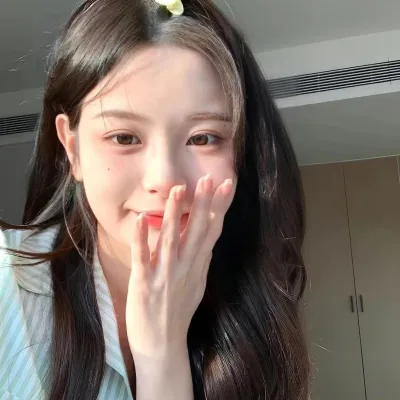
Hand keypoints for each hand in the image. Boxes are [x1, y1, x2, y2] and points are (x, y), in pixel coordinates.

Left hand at [126, 174, 233, 358]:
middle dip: (203, 203)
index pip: (212, 230)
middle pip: (197, 231)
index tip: (226, 184)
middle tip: (208, 179)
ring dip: (175, 214)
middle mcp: (185, 268)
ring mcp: (165, 275)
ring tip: (180, 189)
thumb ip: (200, 259)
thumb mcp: (196, 284)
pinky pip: (142, 257)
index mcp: (198, 265)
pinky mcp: (144, 283)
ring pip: (172, 239)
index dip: (219, 206)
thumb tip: (207, 236)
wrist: (162, 345)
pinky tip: (141, 219)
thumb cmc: (178, 313)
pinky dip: (142, 238)